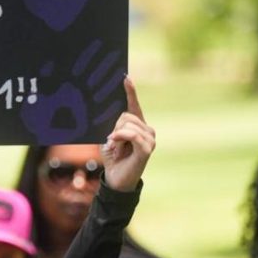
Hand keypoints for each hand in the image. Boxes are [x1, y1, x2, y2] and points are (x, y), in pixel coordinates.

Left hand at [101, 76, 154, 191]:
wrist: (116, 179)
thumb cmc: (112, 158)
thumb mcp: (109, 138)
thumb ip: (112, 125)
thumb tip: (108, 112)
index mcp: (137, 125)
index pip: (134, 105)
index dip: (130, 91)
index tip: (125, 78)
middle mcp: (147, 130)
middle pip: (126, 115)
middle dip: (114, 127)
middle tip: (112, 142)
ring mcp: (149, 139)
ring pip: (127, 124)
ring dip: (116, 136)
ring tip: (116, 148)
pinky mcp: (147, 148)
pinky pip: (132, 134)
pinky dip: (121, 137)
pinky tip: (115, 143)